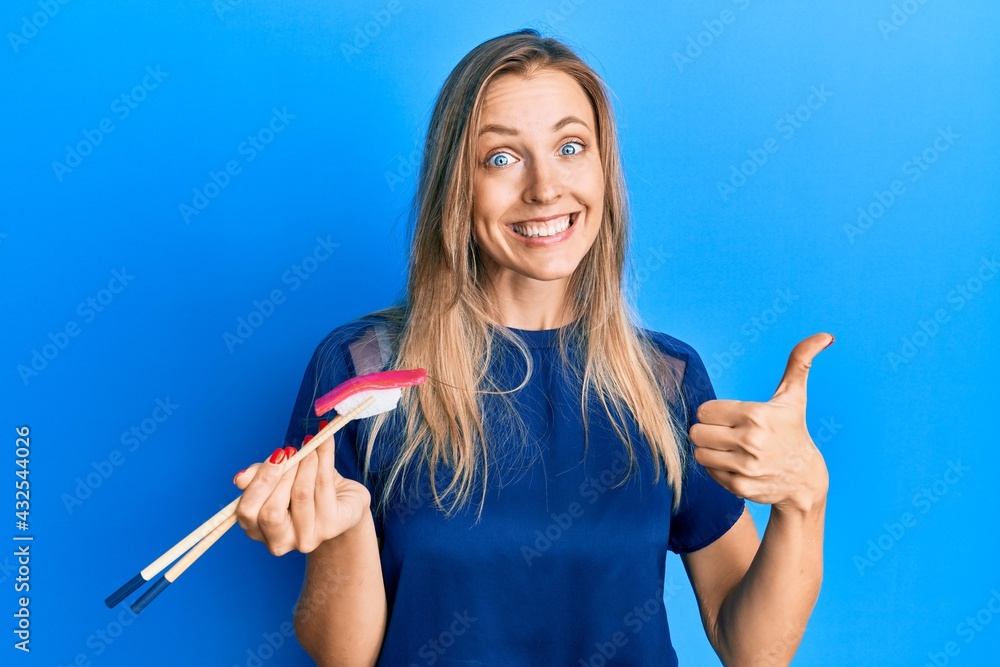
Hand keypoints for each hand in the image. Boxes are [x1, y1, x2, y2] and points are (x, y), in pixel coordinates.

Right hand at [233, 437, 371, 554]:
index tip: (274, 456)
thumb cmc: (304, 490)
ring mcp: (306, 539)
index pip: (247, 511)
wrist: (343, 503)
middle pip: (271, 512)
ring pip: (300, 495)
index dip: (259, 482)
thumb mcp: (278, 480)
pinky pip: (324, 488)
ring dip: (305, 464)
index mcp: (257, 530)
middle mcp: (279, 542)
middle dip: (281, 475)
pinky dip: (324, 460)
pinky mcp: (331, 527)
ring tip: (310, 446)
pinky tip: (324, 444)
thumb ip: (259, 477)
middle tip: (290, 451)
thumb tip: (240, 478)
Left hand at [689, 332, 833, 513]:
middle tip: (726, 433)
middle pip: (697, 432)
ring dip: (710, 450)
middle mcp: (750, 441)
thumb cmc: (793, 431)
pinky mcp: (740, 487)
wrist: (806, 479)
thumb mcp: (794, 396)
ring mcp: (745, 467)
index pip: (704, 411)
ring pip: (700, 453)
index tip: (729, 417)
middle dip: (708, 431)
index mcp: (757, 414)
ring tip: (729, 449)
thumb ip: (800, 361)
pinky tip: (736, 465)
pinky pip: (708, 472)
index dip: (713, 413)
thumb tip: (825, 335)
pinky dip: (717, 469)